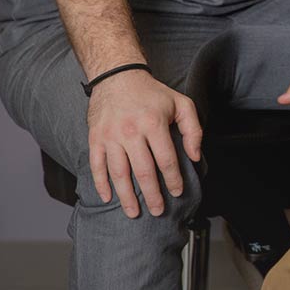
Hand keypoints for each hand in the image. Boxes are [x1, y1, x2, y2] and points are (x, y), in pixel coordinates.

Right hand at [86, 70, 202, 218]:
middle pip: (143, 171)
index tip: (177, 192)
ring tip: (133, 212)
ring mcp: (110, 136)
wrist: (118, 77)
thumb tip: (194, 156)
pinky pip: (97, 166)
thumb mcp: (181, 103)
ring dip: (126, 196)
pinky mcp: (95, 139)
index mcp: (154, 123)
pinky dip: (100, 184)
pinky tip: (107, 198)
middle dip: (152, 195)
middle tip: (157, 211)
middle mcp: (131, 131)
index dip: (173, 179)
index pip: (166, 159)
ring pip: (119, 173)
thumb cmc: (152, 93)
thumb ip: (193, 129)